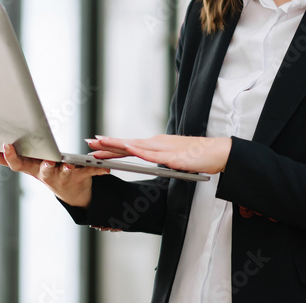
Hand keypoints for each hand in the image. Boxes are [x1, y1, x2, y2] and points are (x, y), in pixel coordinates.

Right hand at [0, 143, 109, 207]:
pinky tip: (107, 169)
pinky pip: (90, 172)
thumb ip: (3, 158)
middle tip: (46, 161)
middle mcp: (47, 174)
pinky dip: (98, 170)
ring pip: (65, 173)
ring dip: (68, 169)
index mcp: (33, 168)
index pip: (18, 164)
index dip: (10, 156)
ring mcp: (64, 177)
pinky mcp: (81, 177)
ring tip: (70, 166)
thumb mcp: (26, 165)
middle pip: (44, 171)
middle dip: (45, 166)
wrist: (73, 193)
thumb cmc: (45, 171)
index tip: (6, 144)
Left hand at [86, 134, 231, 173]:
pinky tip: (127, 149)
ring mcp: (163, 149)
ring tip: (100, 143)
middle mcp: (156, 143)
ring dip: (116, 145)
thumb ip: (159, 160)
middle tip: (88, 142)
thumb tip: (147, 162)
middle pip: (127, 144)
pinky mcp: (172, 156)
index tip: (95, 145)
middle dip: (106, 144)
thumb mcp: (172, 160)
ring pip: (135, 146)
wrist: (217, 152)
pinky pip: (152, 154)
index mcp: (155, 145)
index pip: (128, 146)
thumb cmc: (196, 156)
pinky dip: (138, 151)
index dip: (111, 146)